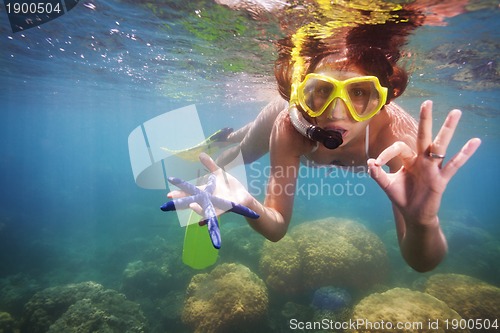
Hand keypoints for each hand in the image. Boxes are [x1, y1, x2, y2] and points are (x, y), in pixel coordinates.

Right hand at [163, 153, 256, 248]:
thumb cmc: (229, 186)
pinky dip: (209, 218)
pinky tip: (202, 221)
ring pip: (203, 209)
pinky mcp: (224, 209)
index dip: (180, 192)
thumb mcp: (219, 173)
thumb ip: (210, 165)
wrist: (243, 196)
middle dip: (181, 201)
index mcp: (205, 191)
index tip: (169, 193)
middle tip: (170, 201)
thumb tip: (200, 154)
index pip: (190, 191)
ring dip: (196, 209)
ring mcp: (215, 205)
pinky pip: (215, 215)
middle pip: (192, 200)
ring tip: (191, 205)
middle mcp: (207, 199)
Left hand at [368, 100, 480, 223]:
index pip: (399, 147)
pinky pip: (454, 164)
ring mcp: (433, 168)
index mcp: (408, 159)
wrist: (413, 215)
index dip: (387, 153)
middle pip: (423, 136)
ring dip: (447, 129)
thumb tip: (370, 162)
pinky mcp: (441, 179)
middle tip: (427, 102)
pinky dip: (465, 153)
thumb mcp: (386, 185)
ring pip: (440, 145)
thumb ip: (377, 174)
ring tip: (456, 112)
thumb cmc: (401, 197)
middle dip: (425, 119)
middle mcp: (422, 160)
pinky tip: (475, 141)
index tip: (377, 163)